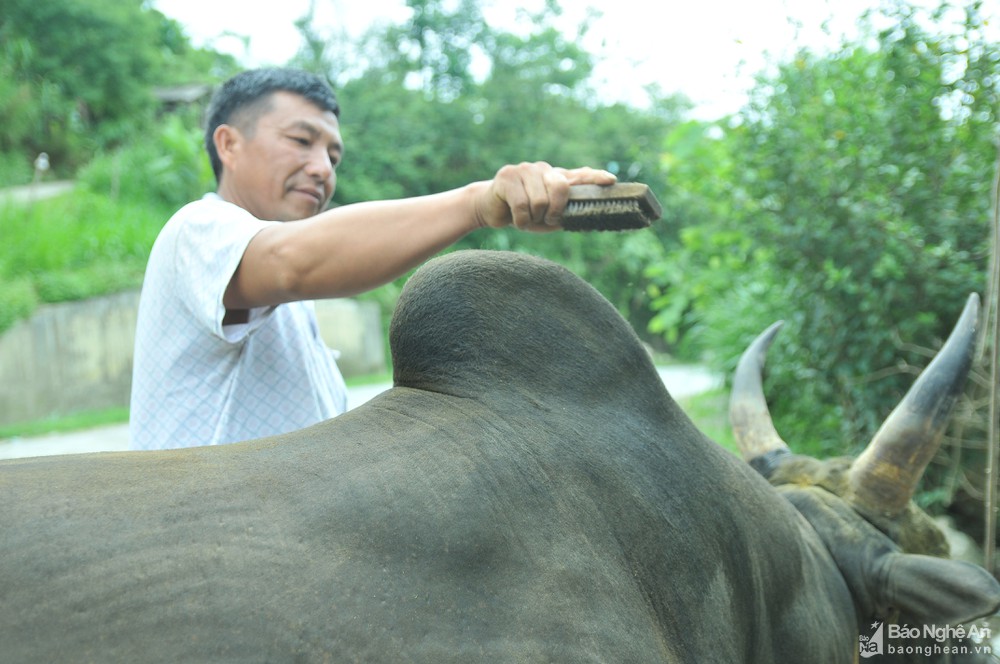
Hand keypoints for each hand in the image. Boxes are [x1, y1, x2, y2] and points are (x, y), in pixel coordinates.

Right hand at [474, 162, 616, 231]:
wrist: (488, 209)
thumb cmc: (521, 214)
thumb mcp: (545, 217)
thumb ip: (563, 213)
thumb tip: (584, 215)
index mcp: (554, 177)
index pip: (579, 175)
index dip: (595, 177)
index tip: (611, 180)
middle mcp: (542, 169)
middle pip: (560, 188)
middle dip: (555, 211)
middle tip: (545, 220)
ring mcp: (524, 170)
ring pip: (540, 201)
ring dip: (533, 219)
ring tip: (525, 218)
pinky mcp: (507, 176)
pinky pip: (522, 205)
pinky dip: (521, 221)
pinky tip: (514, 219)